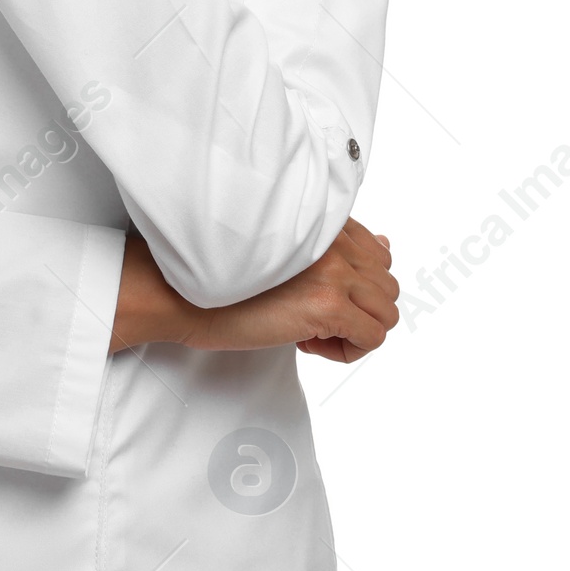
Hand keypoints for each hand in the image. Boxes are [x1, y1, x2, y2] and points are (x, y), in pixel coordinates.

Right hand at [109, 221, 399, 362]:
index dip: (353, 285)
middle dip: (358, 309)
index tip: (317, 295)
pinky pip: (372, 339)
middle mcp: (332, 239)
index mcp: (321, 220)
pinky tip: (308, 341)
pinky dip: (347, 350)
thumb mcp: (288, 252)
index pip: (378, 252)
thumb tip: (386, 245)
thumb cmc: (224, 275)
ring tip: (311, 328)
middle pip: (387, 284)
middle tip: (313, 315)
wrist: (182, 294)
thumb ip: (338, 246)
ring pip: (386, 313)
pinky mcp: (327, 305)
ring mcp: (332, 270)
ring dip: (354, 329)